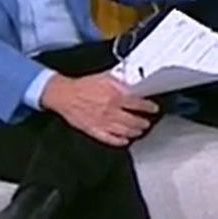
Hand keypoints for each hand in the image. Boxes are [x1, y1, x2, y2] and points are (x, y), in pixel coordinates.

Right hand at [40, 72, 158, 146]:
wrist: (63, 94)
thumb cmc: (82, 85)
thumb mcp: (105, 77)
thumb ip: (121, 81)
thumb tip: (134, 81)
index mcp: (115, 96)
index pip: (139, 104)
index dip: (149, 108)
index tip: (153, 109)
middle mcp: (111, 111)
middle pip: (134, 121)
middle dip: (144, 123)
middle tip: (147, 122)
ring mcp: (103, 123)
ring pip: (125, 132)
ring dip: (135, 132)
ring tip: (139, 130)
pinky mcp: (94, 130)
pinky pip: (110, 139)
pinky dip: (120, 141)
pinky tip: (125, 140)